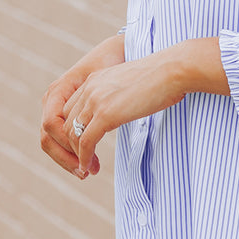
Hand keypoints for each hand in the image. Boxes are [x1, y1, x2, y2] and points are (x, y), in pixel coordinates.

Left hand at [63, 37, 229, 174]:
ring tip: (88, 168)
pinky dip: (84, 158)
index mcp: (94, 79)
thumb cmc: (162, 77)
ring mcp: (95, 102)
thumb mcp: (131, 84)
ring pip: (73, 135)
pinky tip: (89, 167)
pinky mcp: (105, 115)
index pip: (70, 108)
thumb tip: (124, 108)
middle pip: (67, 123)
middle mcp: (89, 88)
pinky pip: (86, 142)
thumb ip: (119, 95)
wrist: (172, 70)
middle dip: (72, 145)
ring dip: (77, 155)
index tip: (85, 145)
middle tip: (85, 160)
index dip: (74, 129)